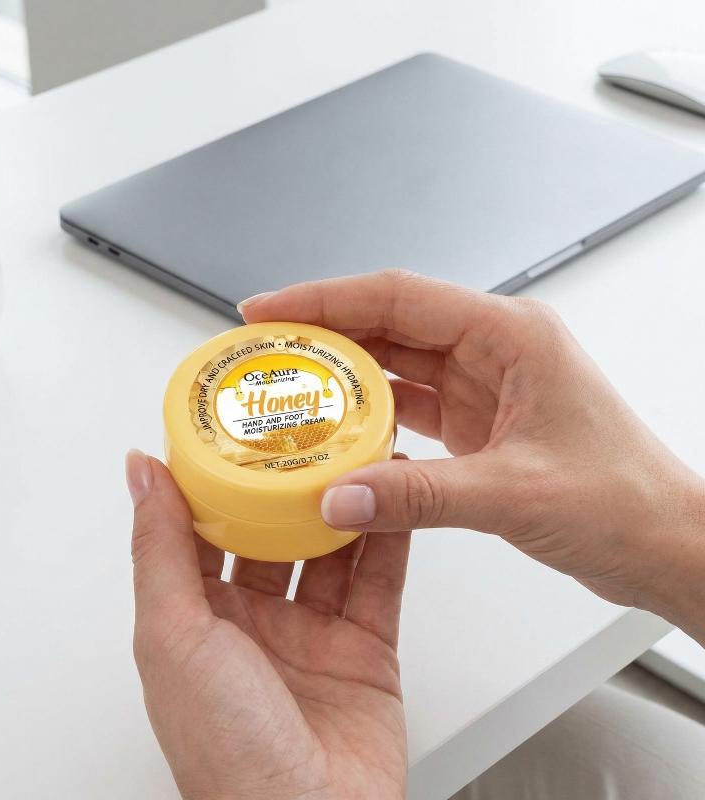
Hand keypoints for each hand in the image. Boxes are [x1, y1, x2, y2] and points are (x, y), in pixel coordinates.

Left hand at [127, 450, 409, 799]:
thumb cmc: (226, 749)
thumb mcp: (174, 635)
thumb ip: (159, 547)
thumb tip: (139, 471)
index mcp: (198, 620)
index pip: (205, 530)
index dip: (219, 481)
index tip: (235, 430)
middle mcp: (253, 624)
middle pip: (272, 535)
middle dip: (289, 487)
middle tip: (306, 433)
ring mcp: (312, 635)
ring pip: (330, 551)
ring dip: (343, 505)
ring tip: (358, 452)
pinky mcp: (365, 649)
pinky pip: (379, 580)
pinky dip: (390, 539)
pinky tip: (398, 498)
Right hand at [240, 270, 704, 642]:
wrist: (666, 543)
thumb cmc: (625, 501)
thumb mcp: (514, 493)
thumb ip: (420, 497)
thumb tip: (338, 497)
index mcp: (509, 335)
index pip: (399, 297)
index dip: (326, 299)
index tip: (271, 309)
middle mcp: (493, 350)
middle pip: (389, 324)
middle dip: (323, 331)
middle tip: (264, 347)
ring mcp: (484, 386)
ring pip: (396, 364)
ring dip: (343, 373)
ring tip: (287, 383)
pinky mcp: (478, 422)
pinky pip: (410, 405)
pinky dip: (370, 414)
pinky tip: (336, 427)